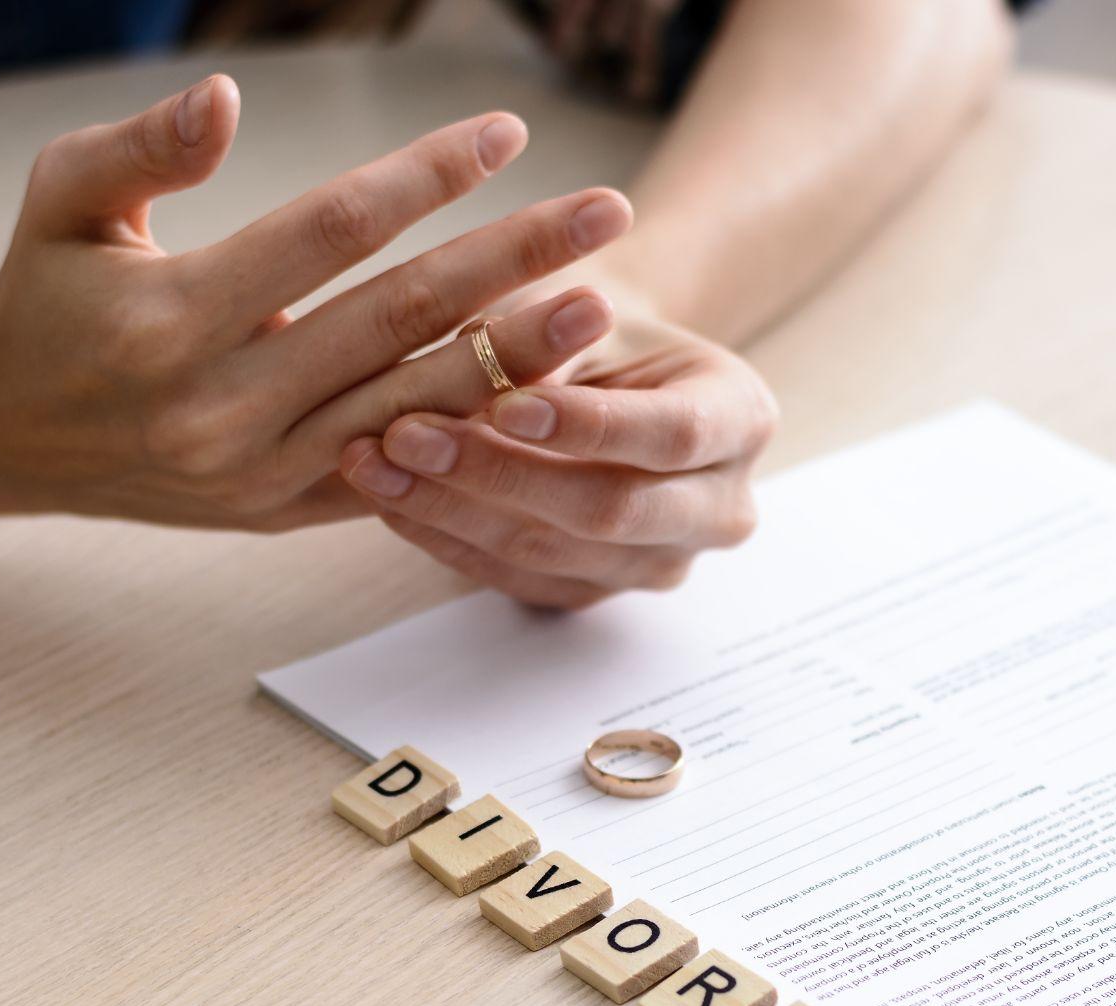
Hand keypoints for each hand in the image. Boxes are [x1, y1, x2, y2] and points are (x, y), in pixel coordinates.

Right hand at [0, 75, 632, 528]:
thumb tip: (225, 97)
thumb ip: (143, 147)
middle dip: (512, 261)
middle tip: (608, 214)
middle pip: (399, 319)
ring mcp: (259, 472)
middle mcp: (223, 405)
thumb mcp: (62, 198)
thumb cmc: (41, 292)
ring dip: (515, 359)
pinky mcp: (282, 511)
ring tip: (599, 306)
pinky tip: (543, 397)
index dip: (426, 176)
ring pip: (413, 409)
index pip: (333, 232)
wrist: (3, 431)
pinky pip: (398, 474)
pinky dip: (468, 438)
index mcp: (174, 315)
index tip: (507, 131)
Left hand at [337, 296, 774, 607]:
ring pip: (553, 555)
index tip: (504, 404)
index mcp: (742, 419)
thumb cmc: (590, 318)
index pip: (671, 435)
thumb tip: (494, 349)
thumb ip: (550, 331)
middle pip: (611, 511)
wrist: (600, 367)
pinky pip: (516, 580)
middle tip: (405, 435)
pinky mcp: (596, 592)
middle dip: (499, 475)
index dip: (587, 427)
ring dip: (452, 509)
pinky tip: (387, 497)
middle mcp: (719, 508)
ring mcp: (659, 563)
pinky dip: (445, 537)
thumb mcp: (583, 303)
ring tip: (372, 460)